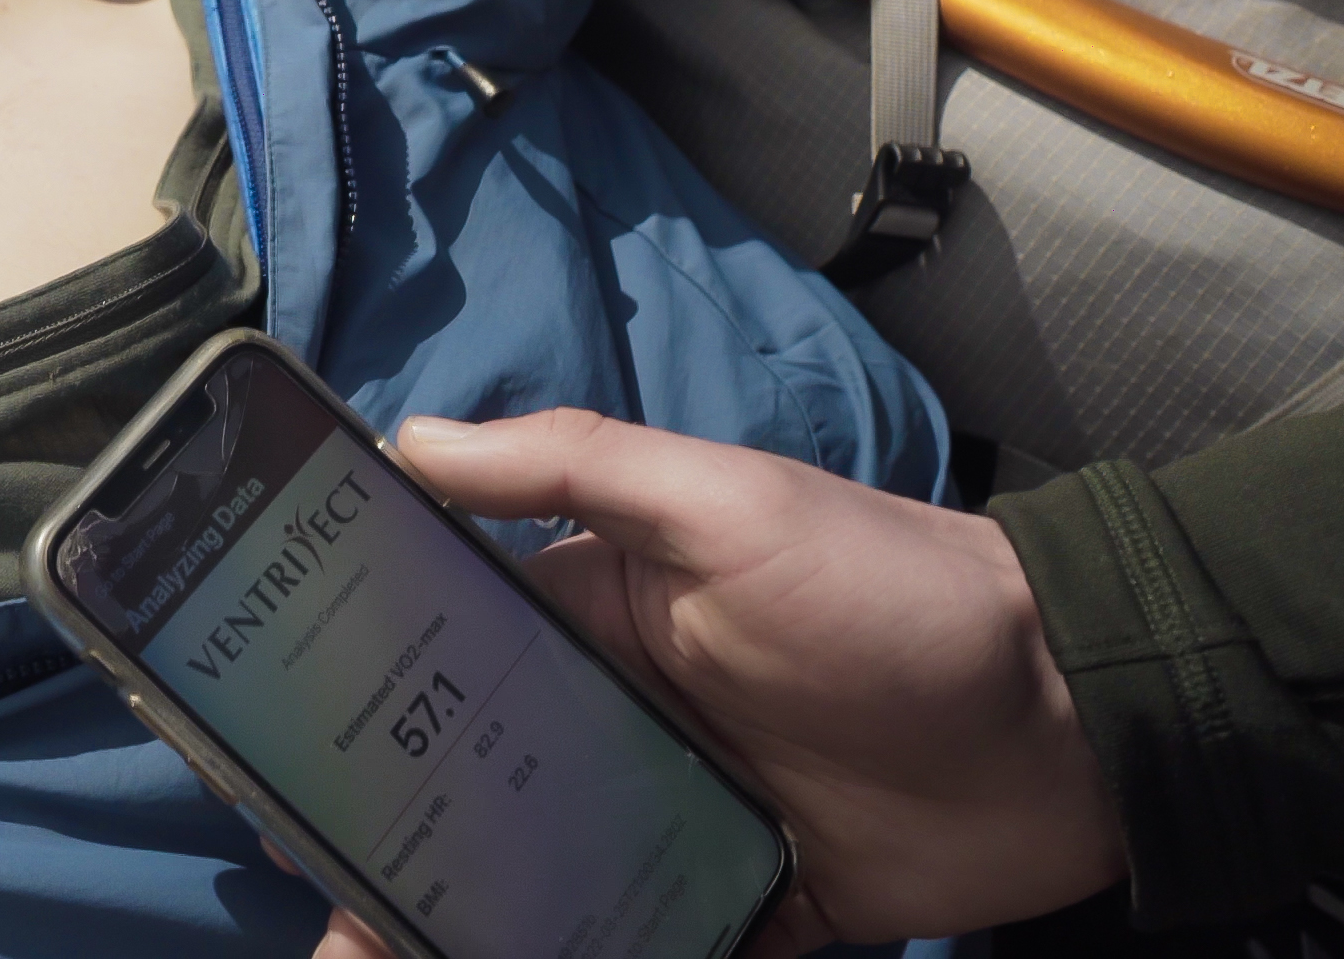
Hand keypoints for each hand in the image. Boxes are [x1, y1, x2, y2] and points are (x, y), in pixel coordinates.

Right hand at [309, 410, 1123, 958]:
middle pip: (478, 785)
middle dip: (391, 842)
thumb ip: (574, 464)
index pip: (450, 649)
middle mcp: (628, 715)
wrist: (1072, 719)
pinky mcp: (755, 903)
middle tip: (316, 895)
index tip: (271, 752)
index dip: (359, 696)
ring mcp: (686, 815)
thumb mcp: (726, 502)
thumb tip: (407, 435)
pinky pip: (653, 949)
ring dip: (468, 922)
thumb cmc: (886, 590)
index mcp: (604, 612)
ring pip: (546, 884)